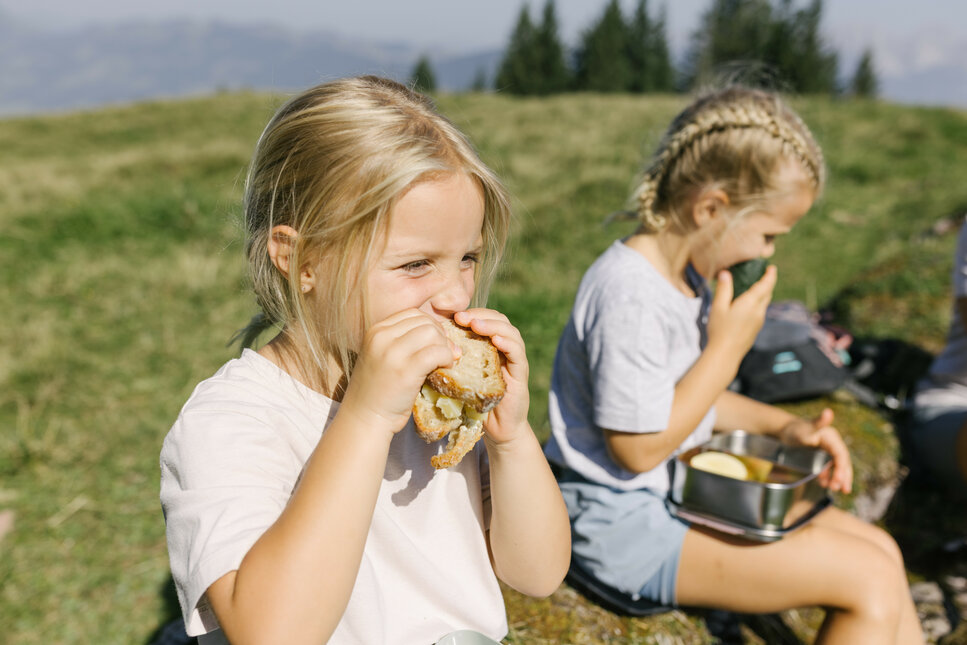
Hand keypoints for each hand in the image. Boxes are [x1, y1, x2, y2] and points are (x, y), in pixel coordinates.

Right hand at [340, 309, 458, 437]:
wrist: (364, 418)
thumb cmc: (377, 391)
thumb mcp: (382, 357)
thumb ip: (402, 342)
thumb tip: (440, 334)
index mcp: (376, 331)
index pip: (413, 314)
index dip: (431, 325)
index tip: (436, 343)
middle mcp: (382, 337)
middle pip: (425, 322)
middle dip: (441, 336)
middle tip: (445, 354)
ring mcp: (393, 353)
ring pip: (433, 334)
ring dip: (445, 347)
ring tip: (445, 361)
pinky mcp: (406, 370)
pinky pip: (437, 352)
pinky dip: (447, 358)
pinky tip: (446, 368)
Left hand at [453, 309, 529, 445]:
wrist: (496, 431)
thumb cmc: (472, 404)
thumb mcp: (456, 378)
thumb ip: (447, 362)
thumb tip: (422, 348)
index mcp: (487, 347)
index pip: (483, 320)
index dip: (469, 314)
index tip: (451, 316)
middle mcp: (503, 349)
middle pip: (498, 320)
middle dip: (480, 315)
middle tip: (462, 317)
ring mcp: (513, 360)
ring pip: (510, 332)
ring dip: (493, 325)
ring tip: (476, 325)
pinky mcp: (521, 373)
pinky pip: (517, 353)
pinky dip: (508, 343)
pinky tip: (496, 340)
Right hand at [705, 265, 776, 366]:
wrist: (725, 354)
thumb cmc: (720, 330)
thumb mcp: (718, 307)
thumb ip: (724, 289)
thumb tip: (726, 273)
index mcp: (750, 303)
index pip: (765, 285)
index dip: (770, 276)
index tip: (772, 268)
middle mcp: (758, 311)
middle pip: (767, 294)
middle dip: (767, 284)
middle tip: (763, 275)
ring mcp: (758, 322)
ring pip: (764, 304)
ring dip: (763, 295)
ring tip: (754, 289)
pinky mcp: (755, 330)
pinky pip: (760, 313)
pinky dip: (758, 305)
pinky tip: (748, 307)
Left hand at [779, 408, 852, 493]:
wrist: (783, 430)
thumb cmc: (795, 429)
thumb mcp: (807, 428)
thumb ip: (819, 422)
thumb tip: (828, 411)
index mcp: (832, 438)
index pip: (841, 455)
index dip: (842, 468)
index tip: (838, 480)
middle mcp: (832, 443)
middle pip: (842, 461)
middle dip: (844, 476)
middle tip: (843, 490)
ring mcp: (827, 449)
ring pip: (837, 465)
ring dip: (838, 477)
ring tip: (834, 489)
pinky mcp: (820, 454)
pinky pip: (828, 466)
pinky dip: (828, 475)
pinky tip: (824, 483)